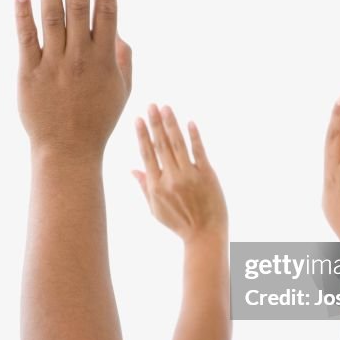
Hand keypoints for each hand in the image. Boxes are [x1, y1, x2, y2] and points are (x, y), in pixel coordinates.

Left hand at [15, 0, 131, 160]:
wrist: (67, 151)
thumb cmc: (96, 121)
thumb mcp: (121, 92)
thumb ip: (123, 60)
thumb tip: (120, 32)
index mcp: (104, 60)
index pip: (107, 12)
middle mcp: (80, 58)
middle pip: (80, 8)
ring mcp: (54, 65)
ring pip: (53, 18)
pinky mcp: (30, 74)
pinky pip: (26, 39)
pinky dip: (24, 15)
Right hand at [132, 105, 226, 242]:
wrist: (204, 234)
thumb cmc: (179, 223)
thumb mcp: (155, 209)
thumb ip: (144, 187)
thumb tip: (132, 170)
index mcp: (156, 186)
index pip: (147, 154)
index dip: (142, 135)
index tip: (138, 118)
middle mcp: (171, 179)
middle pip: (161, 145)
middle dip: (155, 123)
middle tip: (151, 105)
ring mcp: (189, 176)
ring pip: (178, 145)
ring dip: (171, 124)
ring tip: (166, 108)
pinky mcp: (207, 175)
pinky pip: (199, 152)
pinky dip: (194, 137)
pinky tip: (189, 123)